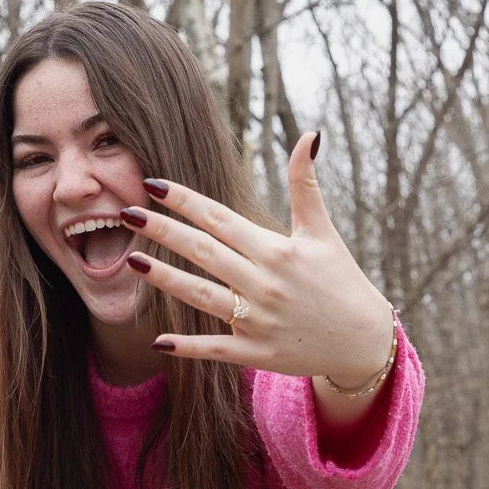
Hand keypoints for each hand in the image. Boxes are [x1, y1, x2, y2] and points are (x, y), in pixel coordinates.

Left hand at [119, 131, 394, 387]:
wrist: (363, 341)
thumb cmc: (341, 280)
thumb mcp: (323, 231)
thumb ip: (305, 185)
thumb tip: (308, 135)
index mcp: (276, 250)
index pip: (220, 219)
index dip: (185, 201)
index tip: (153, 184)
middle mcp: (264, 283)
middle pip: (204, 252)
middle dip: (163, 232)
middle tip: (126, 214)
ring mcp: (259, 320)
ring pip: (202, 297)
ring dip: (166, 280)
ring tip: (132, 262)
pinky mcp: (258, 353)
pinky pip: (217, 349)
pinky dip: (189, 347)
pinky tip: (158, 340)